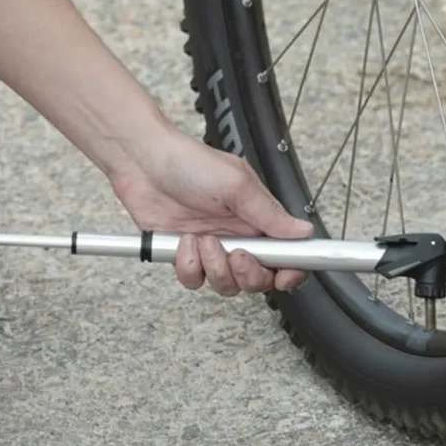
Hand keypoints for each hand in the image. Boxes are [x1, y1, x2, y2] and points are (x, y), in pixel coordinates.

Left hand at [107, 126, 314, 295]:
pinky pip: (194, 279)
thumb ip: (271, 214)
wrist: (142, 160)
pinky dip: (188, 265)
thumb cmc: (189, 162)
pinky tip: (184, 241)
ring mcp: (211, 247)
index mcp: (258, 218)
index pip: (287, 254)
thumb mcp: (237, 184)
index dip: (290, 271)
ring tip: (204, 240)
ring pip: (226, 284)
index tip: (284, 276)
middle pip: (258, 278)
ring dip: (215, 267)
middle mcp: (238, 235)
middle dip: (249, 274)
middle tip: (238, 256)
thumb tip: (304, 231)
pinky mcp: (184, 254)